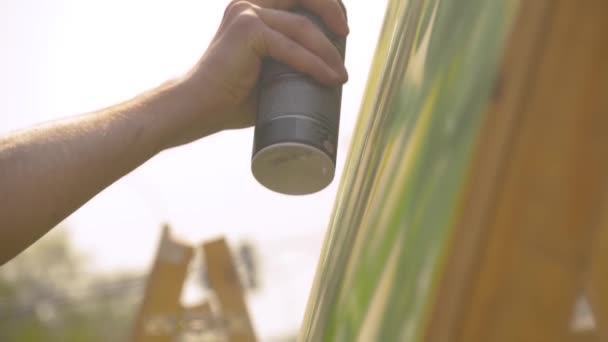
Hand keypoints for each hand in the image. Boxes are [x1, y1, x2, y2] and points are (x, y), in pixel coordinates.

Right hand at [171, 0, 348, 145]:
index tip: (341, 30)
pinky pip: (292, 47)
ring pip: (302, 26)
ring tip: (341, 75)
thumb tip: (329, 75)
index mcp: (252, 9)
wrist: (198, 108)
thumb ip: (290, 63)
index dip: (326, 6)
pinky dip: (315, 64)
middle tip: (345, 37)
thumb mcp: (268, 72)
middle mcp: (248, 3)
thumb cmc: (231, 98)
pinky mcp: (247, 29)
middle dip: (332, 11)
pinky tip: (331, 78)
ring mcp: (246, 13)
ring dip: (328, 51)